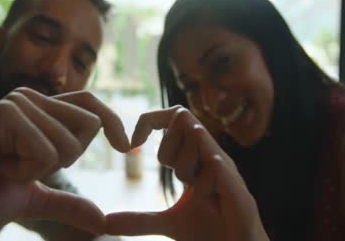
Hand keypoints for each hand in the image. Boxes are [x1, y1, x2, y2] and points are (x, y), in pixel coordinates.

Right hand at [0, 88, 129, 234]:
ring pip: (69, 141)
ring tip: (4, 165)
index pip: (91, 106)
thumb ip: (68, 204)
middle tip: (23, 166)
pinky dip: (25, 170)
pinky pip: (45, 150)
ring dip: (39, 169)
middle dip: (66, 159)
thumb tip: (103, 221)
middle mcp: (32, 100)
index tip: (127, 146)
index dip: (113, 123)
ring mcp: (19, 103)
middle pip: (90, 124)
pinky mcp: (5, 113)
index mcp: (41, 113)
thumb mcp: (32, 199)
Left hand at [106, 106, 267, 240]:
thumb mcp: (169, 223)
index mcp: (198, 159)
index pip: (175, 115)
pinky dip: (202, 186)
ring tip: (197, 194)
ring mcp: (226, 169)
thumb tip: (106, 223)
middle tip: (179, 180)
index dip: (149, 120)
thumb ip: (139, 218)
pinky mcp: (238, 186)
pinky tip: (210, 204)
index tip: (133, 145)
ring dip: (184, 166)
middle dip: (168, 150)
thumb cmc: (210, 234)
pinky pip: (214, 166)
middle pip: (181, 117)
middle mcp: (212, 156)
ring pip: (197, 135)